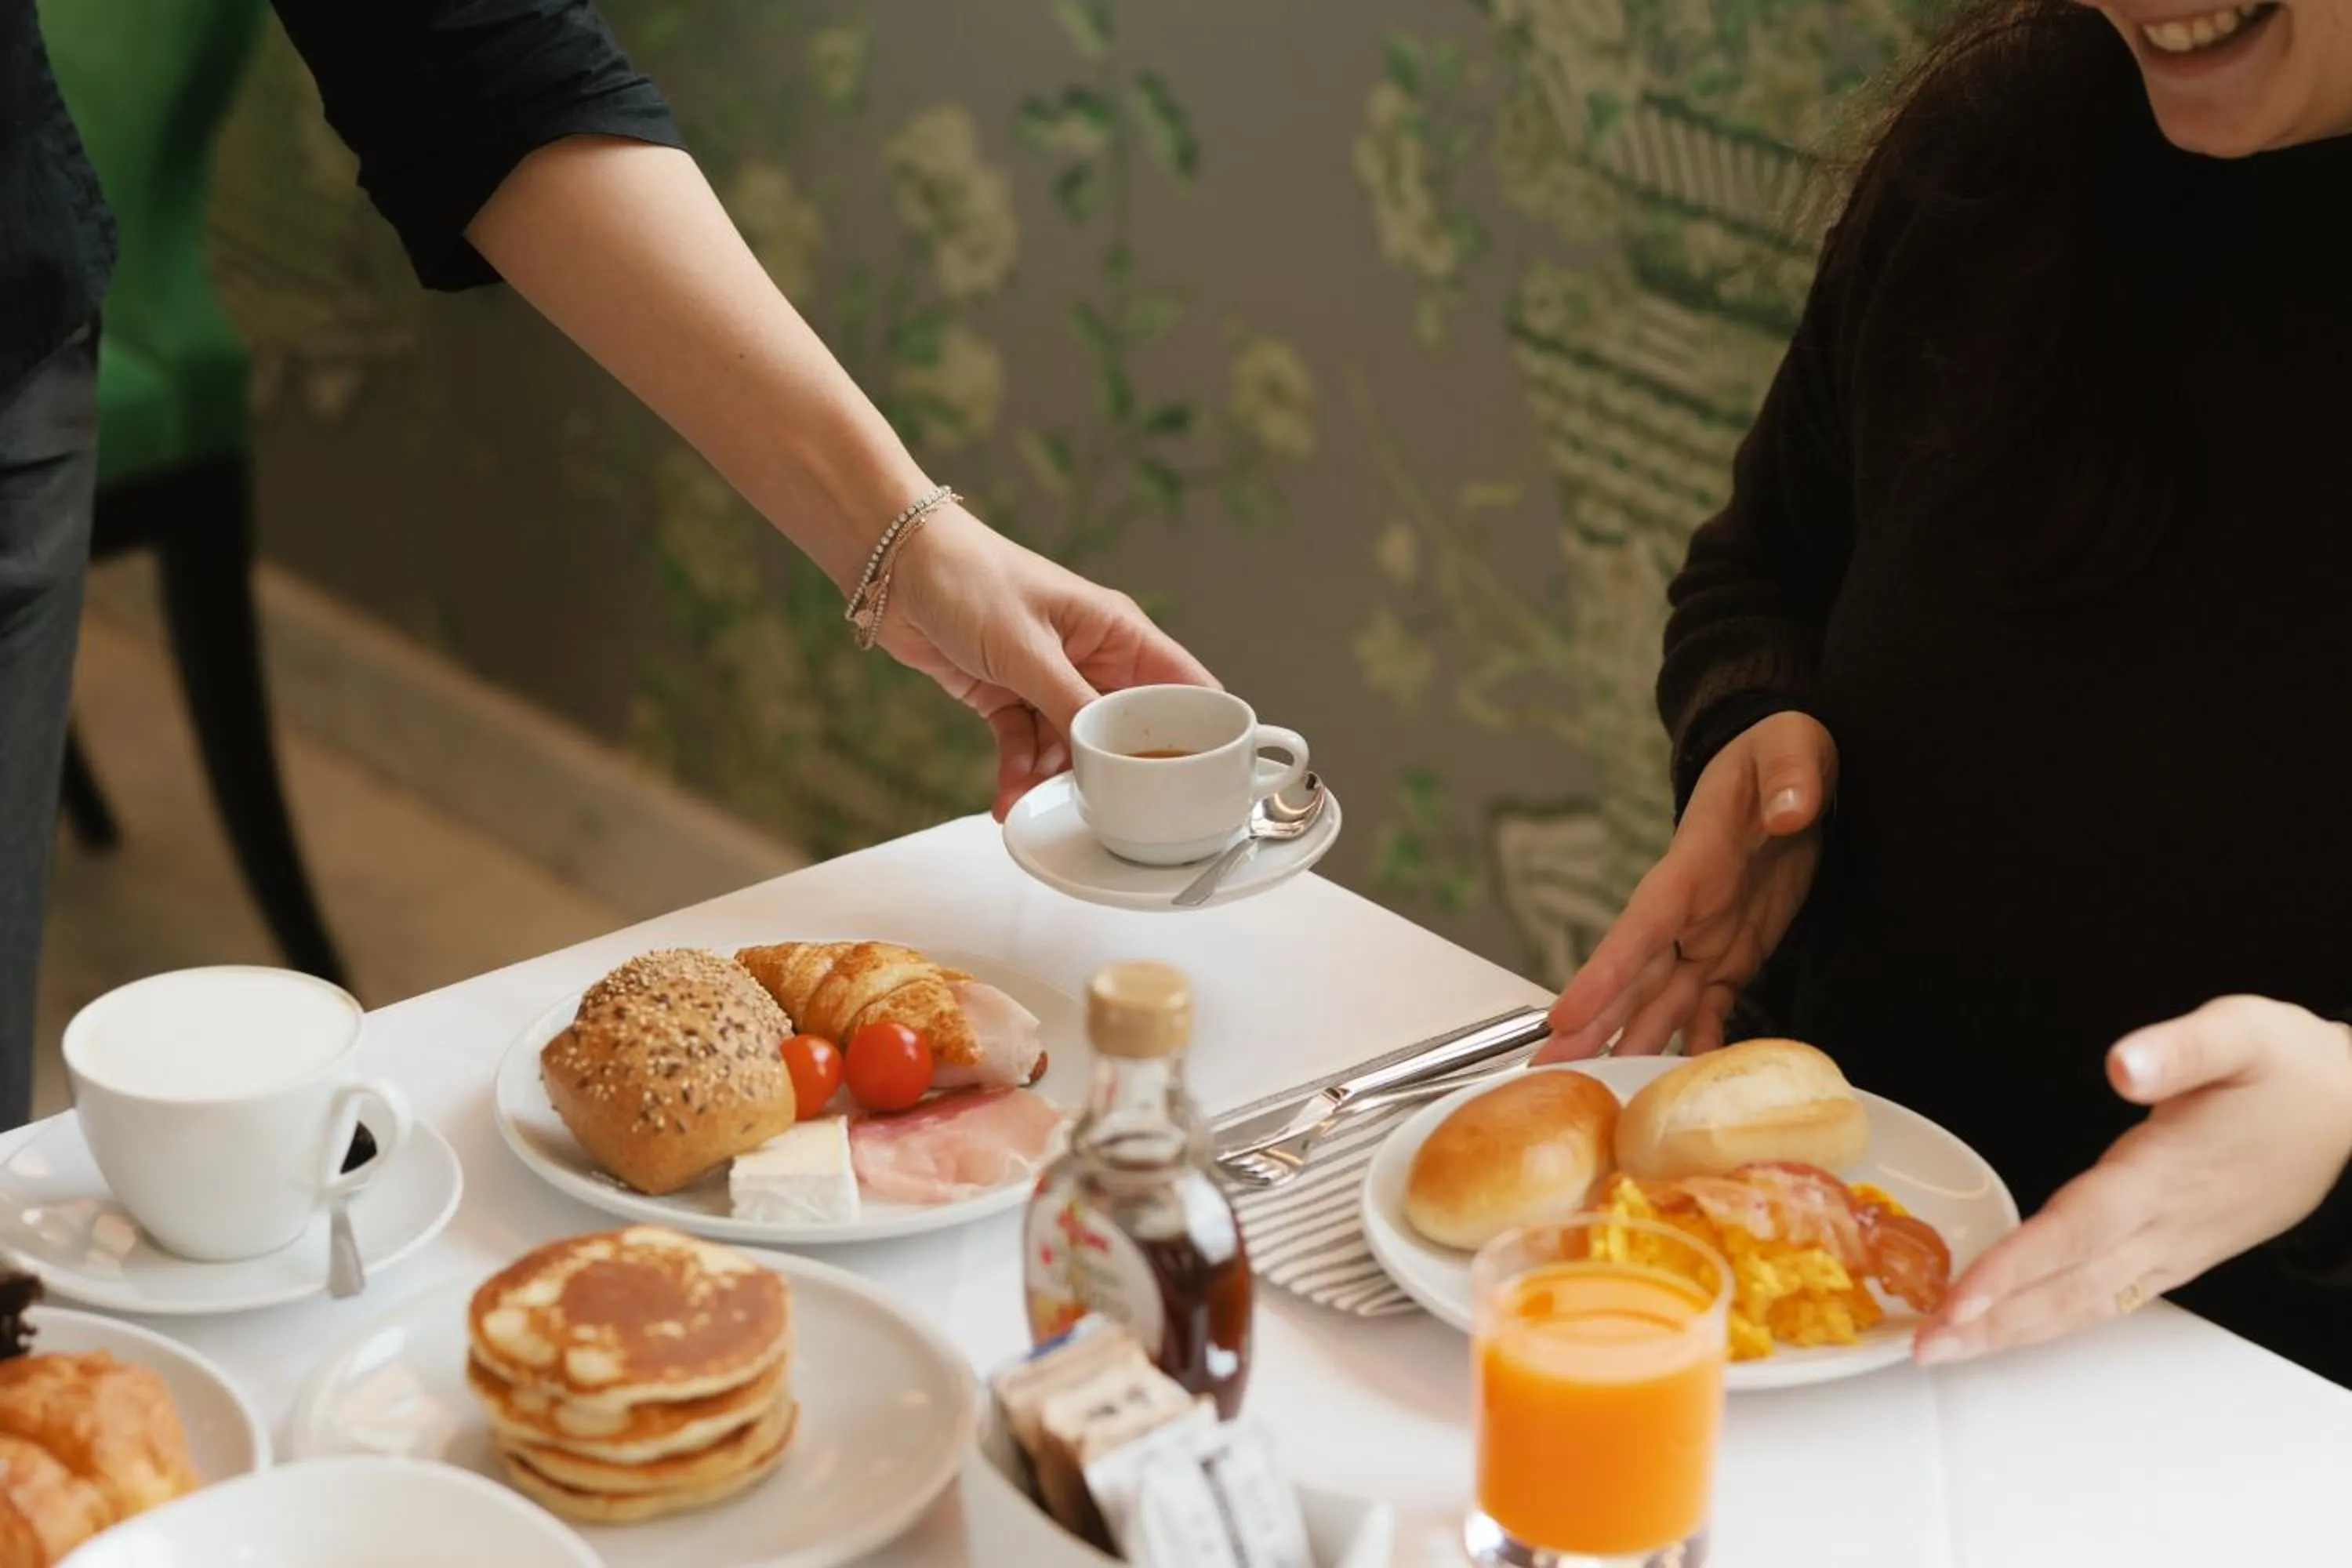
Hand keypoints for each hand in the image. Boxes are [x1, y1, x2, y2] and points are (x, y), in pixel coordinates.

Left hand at [880, 505, 1218, 819]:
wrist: (893, 567)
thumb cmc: (968, 577)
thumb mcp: (1027, 649)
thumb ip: (1071, 705)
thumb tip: (1108, 755)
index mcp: (1116, 630)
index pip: (1181, 684)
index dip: (1198, 730)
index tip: (1201, 777)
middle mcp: (1091, 656)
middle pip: (1123, 726)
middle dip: (1110, 766)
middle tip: (1102, 802)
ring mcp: (1050, 678)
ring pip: (1071, 743)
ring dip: (1051, 775)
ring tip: (1029, 797)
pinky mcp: (1009, 695)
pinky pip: (1027, 743)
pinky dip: (1017, 768)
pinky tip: (1006, 792)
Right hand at [1535, 711, 1835, 1060]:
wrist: (1798, 776)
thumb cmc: (1783, 752)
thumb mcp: (1791, 749)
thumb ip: (1788, 777)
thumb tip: (1790, 810)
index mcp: (1690, 868)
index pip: (1639, 928)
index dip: (1602, 974)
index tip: (1563, 1015)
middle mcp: (1687, 914)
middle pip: (1631, 980)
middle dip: (1590, 1027)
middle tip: (1547, 1074)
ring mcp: (1707, 939)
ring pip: (1660, 1003)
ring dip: (1629, 1045)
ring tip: (1600, 1094)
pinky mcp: (1735, 956)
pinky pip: (1712, 1009)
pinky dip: (1698, 1045)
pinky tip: (1681, 1085)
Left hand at [1914, 996, 2351, 1365]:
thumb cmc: (2292, 1068)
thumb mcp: (2242, 1033)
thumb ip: (2179, 1049)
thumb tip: (2122, 1065)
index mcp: (2167, 1171)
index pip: (2079, 1228)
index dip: (2017, 1265)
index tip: (1960, 1294)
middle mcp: (2167, 1223)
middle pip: (2070, 1283)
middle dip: (1994, 1318)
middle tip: (1925, 1346)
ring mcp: (2177, 1248)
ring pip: (2086, 1301)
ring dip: (2015, 1329)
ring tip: (1947, 1348)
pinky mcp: (2181, 1254)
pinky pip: (2108, 1297)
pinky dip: (2052, 1318)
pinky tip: (2010, 1328)